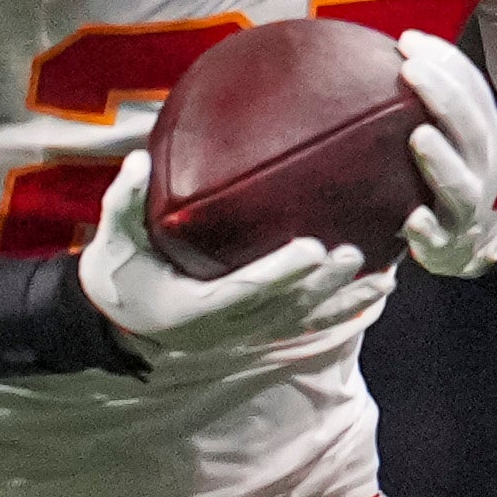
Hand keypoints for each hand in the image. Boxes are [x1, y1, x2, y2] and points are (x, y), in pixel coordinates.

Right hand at [76, 153, 370, 364]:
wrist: (116, 327)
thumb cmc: (117, 277)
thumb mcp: (111, 242)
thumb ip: (122, 202)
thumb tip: (138, 158)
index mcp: (192, 307)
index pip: (245, 290)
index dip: (282, 272)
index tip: (315, 247)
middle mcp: (225, 329)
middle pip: (284, 309)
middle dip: (323, 285)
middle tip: (353, 254)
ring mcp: (244, 338)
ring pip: (303, 323)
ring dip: (344, 302)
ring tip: (385, 278)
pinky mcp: (258, 338)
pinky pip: (308, 328)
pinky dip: (344, 314)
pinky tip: (377, 294)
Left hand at [398, 31, 496, 278]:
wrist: (484, 244)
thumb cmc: (459, 179)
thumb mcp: (461, 140)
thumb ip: (436, 104)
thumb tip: (390, 52)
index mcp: (487, 139)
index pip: (475, 93)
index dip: (448, 64)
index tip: (408, 41)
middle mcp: (485, 171)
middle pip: (473, 131)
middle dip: (445, 98)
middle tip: (412, 69)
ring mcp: (469, 210)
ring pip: (461, 186)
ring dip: (442, 160)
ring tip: (419, 136)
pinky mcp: (448, 245)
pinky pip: (439, 237)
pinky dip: (427, 228)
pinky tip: (412, 219)